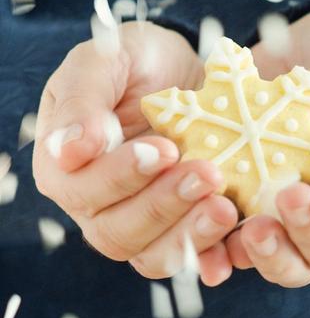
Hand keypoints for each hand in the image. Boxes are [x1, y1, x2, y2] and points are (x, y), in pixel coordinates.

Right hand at [33, 21, 237, 284]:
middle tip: (209, 173)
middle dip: (165, 205)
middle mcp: (98, 205)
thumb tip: (70, 151)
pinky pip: (192, 257)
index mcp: (67, 167)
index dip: (122, 176)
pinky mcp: (182, 227)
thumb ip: (82, 99)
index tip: (164, 148)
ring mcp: (141, 222)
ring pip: (154, 255)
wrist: (183, 72)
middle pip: (119, 232)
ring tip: (226, 207)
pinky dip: (213, 256)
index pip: (84, 189)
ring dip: (190, 236)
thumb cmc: (134, 61)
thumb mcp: (103, 60)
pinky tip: (234, 248)